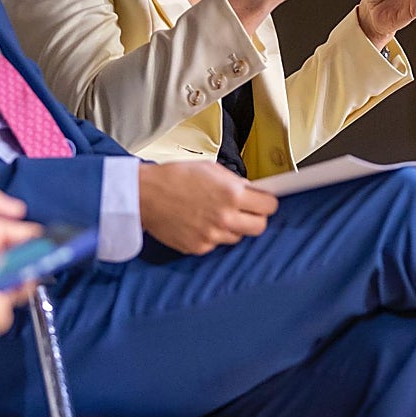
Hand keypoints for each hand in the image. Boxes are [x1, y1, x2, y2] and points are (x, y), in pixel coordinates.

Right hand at [138, 160, 278, 254]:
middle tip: (247, 211)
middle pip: (260, 227)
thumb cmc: (174, 177)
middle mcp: (225, 217)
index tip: (265, 201)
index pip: (269, 206)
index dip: (267, 202)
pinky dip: (212, 235)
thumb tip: (251, 190)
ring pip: (238, 237)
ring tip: (214, 214)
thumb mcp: (211, 169)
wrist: (146, 195)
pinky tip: (199, 222)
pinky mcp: (199, 247)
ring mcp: (212, 235)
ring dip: (232, 227)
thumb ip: (235, 181)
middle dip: (256, 217)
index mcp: (232, 194)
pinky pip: (216, 244)